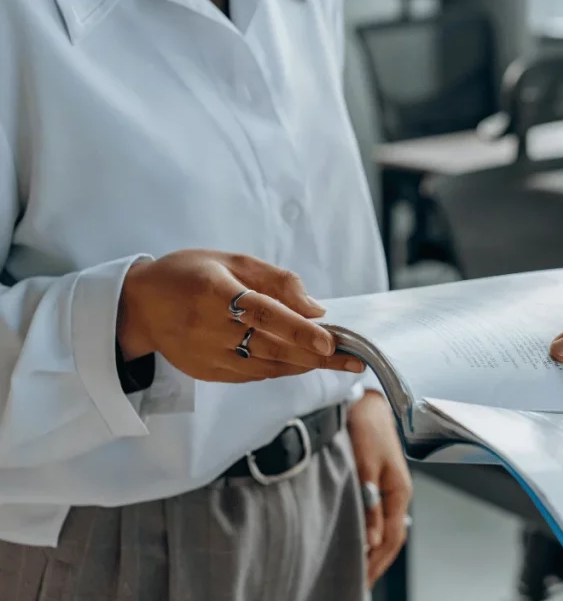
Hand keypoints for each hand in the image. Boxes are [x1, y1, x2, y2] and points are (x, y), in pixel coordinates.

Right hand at [117, 250, 365, 381]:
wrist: (138, 306)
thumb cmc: (188, 274)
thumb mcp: (231, 260)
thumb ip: (275, 280)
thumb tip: (315, 308)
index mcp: (214, 292)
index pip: (264, 314)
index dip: (299, 329)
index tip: (330, 340)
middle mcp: (208, 328)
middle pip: (272, 347)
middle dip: (316, 355)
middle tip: (353, 359)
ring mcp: (206, 355)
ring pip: (266, 366)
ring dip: (304, 364)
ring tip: (336, 360)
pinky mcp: (207, 372)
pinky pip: (253, 374)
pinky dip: (281, 368)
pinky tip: (302, 362)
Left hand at [348, 391, 411, 585]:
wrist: (365, 399)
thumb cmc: (365, 425)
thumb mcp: (366, 465)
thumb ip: (369, 504)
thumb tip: (371, 540)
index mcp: (400, 491)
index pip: (392, 537)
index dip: (377, 562)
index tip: (361, 580)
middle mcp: (398, 492)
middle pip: (392, 537)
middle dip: (377, 562)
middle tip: (359, 583)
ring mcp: (390, 487)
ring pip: (387, 527)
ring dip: (375, 549)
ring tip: (359, 568)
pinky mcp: (378, 480)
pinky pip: (380, 515)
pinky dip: (371, 532)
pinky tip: (361, 539)